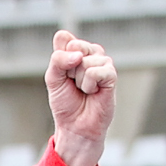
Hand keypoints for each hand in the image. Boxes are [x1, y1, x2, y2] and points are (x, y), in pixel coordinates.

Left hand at [45, 32, 117, 165]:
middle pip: (75, 46)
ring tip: (84, 90)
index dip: (59, 59)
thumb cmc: (65, 103)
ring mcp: (103, 62)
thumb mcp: (53, 79)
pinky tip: (93, 92)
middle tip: (73, 83)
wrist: (76, 126)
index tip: (63, 75)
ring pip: (84, 61)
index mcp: (77, 51)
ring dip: (79, 80)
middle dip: (68, 69)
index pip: (64, 39)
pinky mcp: (111, 75)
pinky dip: (89, 85)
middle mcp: (92, 53)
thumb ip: (58, 60)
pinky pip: (95, 71)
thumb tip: (78, 55)